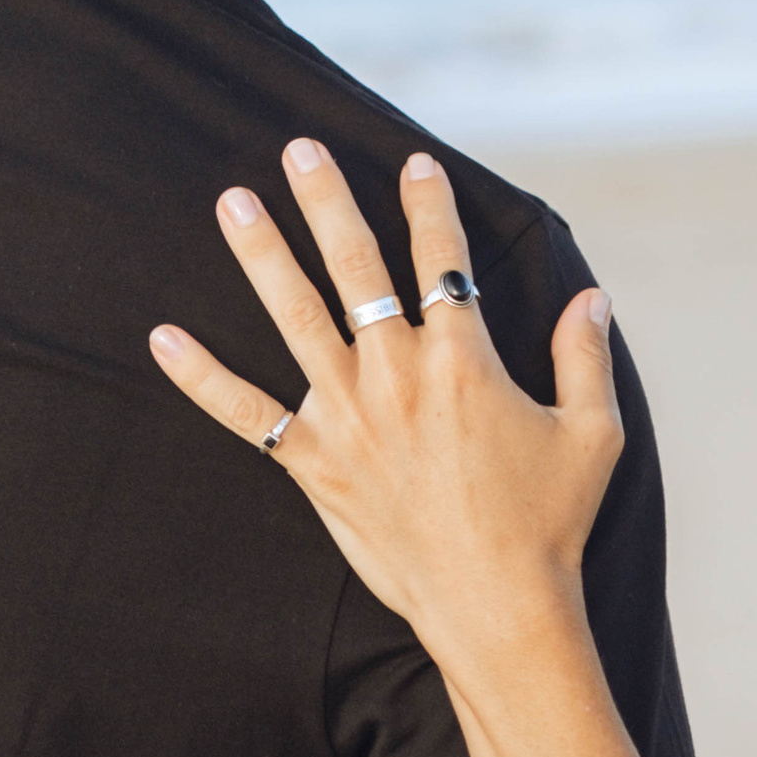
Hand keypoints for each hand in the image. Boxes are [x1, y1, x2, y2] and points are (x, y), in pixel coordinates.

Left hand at [148, 140, 621, 668]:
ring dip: (263, 254)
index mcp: (464, 360)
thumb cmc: (550, 524)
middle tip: (300, 149)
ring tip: (233, 201)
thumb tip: (592, 298)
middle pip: (356, 268)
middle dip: (329, 201)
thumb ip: (585, 358)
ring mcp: (348, 418)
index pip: (442, 261)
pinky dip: (202, 377)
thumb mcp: (593, 434)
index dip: (430, 207)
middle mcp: (397, 375)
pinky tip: (163, 339)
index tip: (415, 163)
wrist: (498, 607)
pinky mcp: (315, 465)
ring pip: (295, 317)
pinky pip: (246, 414)